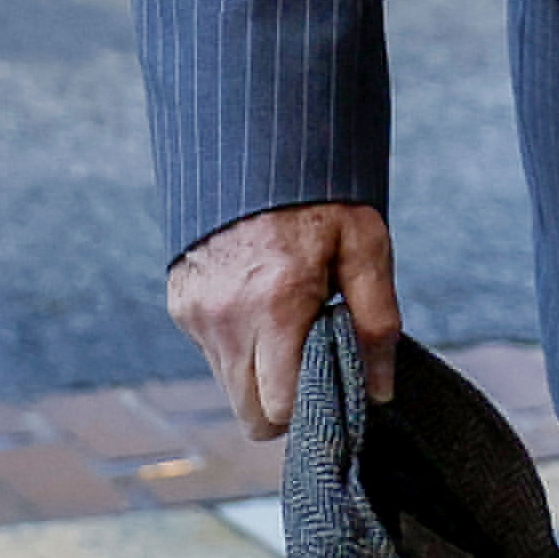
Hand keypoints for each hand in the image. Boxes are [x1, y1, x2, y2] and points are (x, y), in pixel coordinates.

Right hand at [167, 203, 400, 439]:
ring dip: (259, 373)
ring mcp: (196, 312)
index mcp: (274, 307)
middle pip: (248, 413)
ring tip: (288, 323)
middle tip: (313, 361)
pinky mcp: (180, 303)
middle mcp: (225, 317)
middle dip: (283, 404)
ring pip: (228, 386)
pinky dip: (238, 344)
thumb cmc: (319, 196)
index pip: (279, 409)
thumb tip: (378, 390)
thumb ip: (376, 322)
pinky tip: (260, 303)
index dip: (310, 408)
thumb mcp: (365, 247)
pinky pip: (211, 353)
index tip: (332, 384)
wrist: (255, 144)